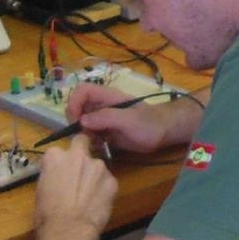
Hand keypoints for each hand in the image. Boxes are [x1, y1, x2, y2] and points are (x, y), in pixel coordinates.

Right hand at [33, 142, 116, 236]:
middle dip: (82, 152)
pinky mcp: (112, 180)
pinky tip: (98, 203)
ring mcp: (98, 166)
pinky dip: (104, 189)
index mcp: (55, 156)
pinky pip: (107, 181)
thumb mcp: (42, 188)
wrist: (68, 230)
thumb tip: (60, 175)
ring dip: (94, 175)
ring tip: (89, 195)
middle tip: (80, 171)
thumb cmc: (47, 214)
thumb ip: (54, 174)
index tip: (63, 171)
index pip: (60, 150)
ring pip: (97, 165)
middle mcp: (78, 155)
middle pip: (83, 143)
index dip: (63, 161)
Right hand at [63, 82, 194, 154]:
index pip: (82, 91)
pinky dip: (91, 142)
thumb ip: (106, 117)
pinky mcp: (106, 133)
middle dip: (77, 123)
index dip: (74, 103)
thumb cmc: (149, 122)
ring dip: (83, 135)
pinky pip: (90, 135)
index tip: (76, 121)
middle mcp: (102, 106)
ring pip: (82, 124)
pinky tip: (100, 148)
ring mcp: (103, 120)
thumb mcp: (129, 119)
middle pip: (78, 108)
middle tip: (86, 136)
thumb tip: (82, 121)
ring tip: (96, 143)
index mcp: (107, 97)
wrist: (164, 133)